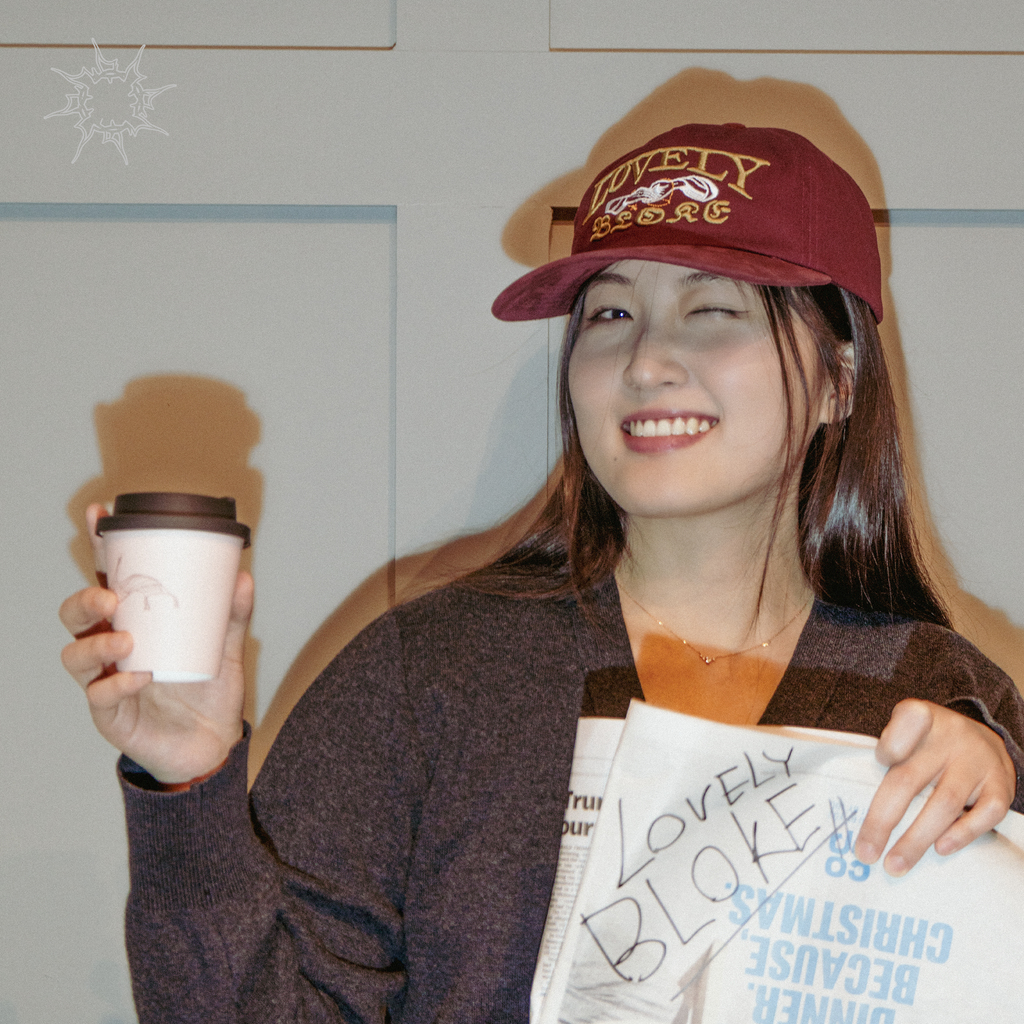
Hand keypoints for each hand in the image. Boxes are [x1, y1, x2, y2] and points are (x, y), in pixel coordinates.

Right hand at [59, 503, 251, 783]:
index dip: (99, 547)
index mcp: (136, 624)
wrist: (213, 744)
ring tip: (126, 641)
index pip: (108, 581)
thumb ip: (233, 615)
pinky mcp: (112, 716)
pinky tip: (140, 677)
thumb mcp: (226, 647)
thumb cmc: (209, 691)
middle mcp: (114, 649)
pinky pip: (100, 697)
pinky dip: (117, 684)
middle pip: (75, 615)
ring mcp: (107, 681)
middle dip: (84, 600)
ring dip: (96, 643)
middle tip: (111, 597)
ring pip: (75, 655)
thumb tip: (242, 577)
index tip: (99, 515)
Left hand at [854, 698, 1015, 875]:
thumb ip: (886, 750)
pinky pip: (986, 814)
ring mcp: (978, 762)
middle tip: (865, 853)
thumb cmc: (930, 743)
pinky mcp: (1001, 785)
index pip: (908, 719)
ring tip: (895, 864)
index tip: (881, 760)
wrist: (982, 740)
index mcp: (921, 718)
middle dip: (883, 820)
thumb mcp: (906, 730)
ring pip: (944, 804)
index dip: (892, 742)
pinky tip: (940, 850)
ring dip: (916, 840)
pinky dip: (962, 834)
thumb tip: (857, 795)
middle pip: (909, 779)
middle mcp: (951, 737)